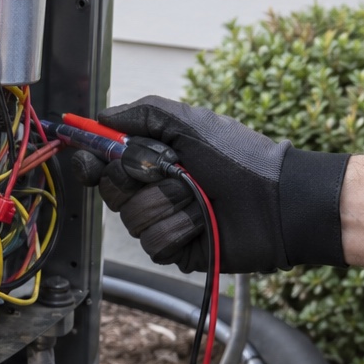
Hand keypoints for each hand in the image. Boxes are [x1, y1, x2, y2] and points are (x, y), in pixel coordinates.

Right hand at [72, 96, 348, 273]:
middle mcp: (153, 189)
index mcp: (152, 159)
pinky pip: (154, 243)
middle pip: (112, 191)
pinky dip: (181, 227)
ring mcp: (163, 220)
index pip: (104, 163)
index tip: (86, 159)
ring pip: (132, 219)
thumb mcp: (188, 122)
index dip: (90, 161)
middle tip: (171, 169)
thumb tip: (100, 117)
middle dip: (140, 177)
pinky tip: (204, 220)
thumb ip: (141, 114)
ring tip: (199, 196)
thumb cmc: (239, 157)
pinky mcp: (175, 249)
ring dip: (168, 202)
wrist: (277, 199)